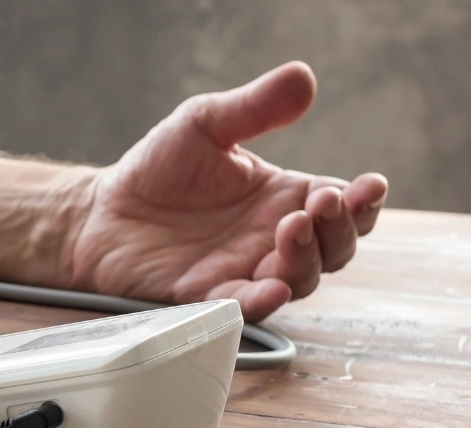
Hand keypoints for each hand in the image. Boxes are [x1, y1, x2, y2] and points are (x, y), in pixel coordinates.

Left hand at [70, 62, 388, 320]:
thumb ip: (253, 107)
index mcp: (283, 198)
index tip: (369, 185)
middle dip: (339, 229)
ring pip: (299, 280)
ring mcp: (243, 271)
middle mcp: (272, 239)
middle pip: (334, 248)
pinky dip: (261, 302)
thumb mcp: (205, 124)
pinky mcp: (206, 297)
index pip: (343, 206)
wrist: (101, 209)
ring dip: (305, 259)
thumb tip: (302, 78)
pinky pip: (242, 307)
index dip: (364, 202)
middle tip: (321, 204)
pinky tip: (271, 288)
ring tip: (290, 229)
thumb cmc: (158, 169)